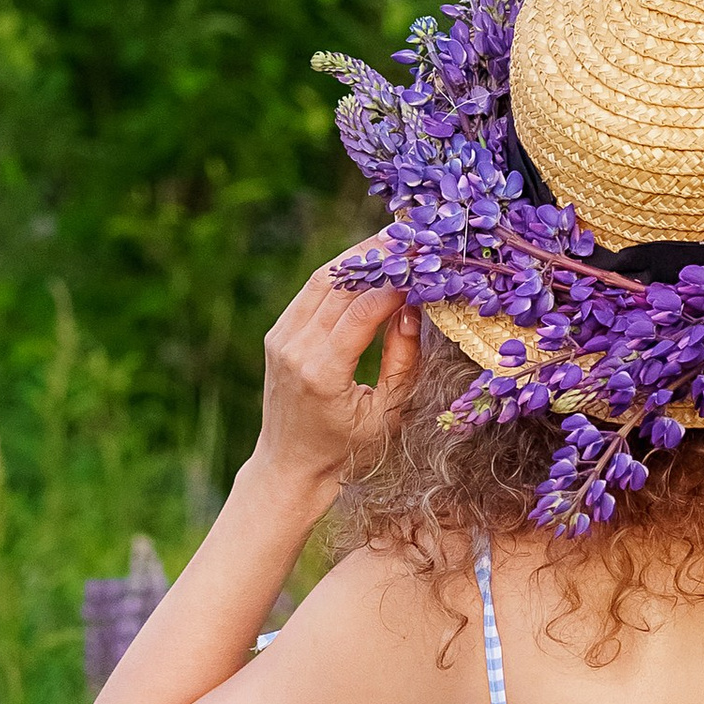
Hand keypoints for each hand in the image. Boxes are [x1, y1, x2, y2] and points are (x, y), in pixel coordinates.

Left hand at [251, 248, 422, 499]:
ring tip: (394, 242)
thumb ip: (403, 360)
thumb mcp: (387, 412)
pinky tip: (368, 263)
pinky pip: (311, 292)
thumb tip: (413, 308)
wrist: (291, 464)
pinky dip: (342, 273)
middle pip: (341, 284)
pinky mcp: (277, 334)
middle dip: (379, 258)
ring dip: (359, 257)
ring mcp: (281, 339)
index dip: (398, 282)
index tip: (426, 265)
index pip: (364, 309)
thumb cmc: (347, 449)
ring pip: (323, 279)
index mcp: (323, 373)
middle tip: (415, 240)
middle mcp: (296, 349)